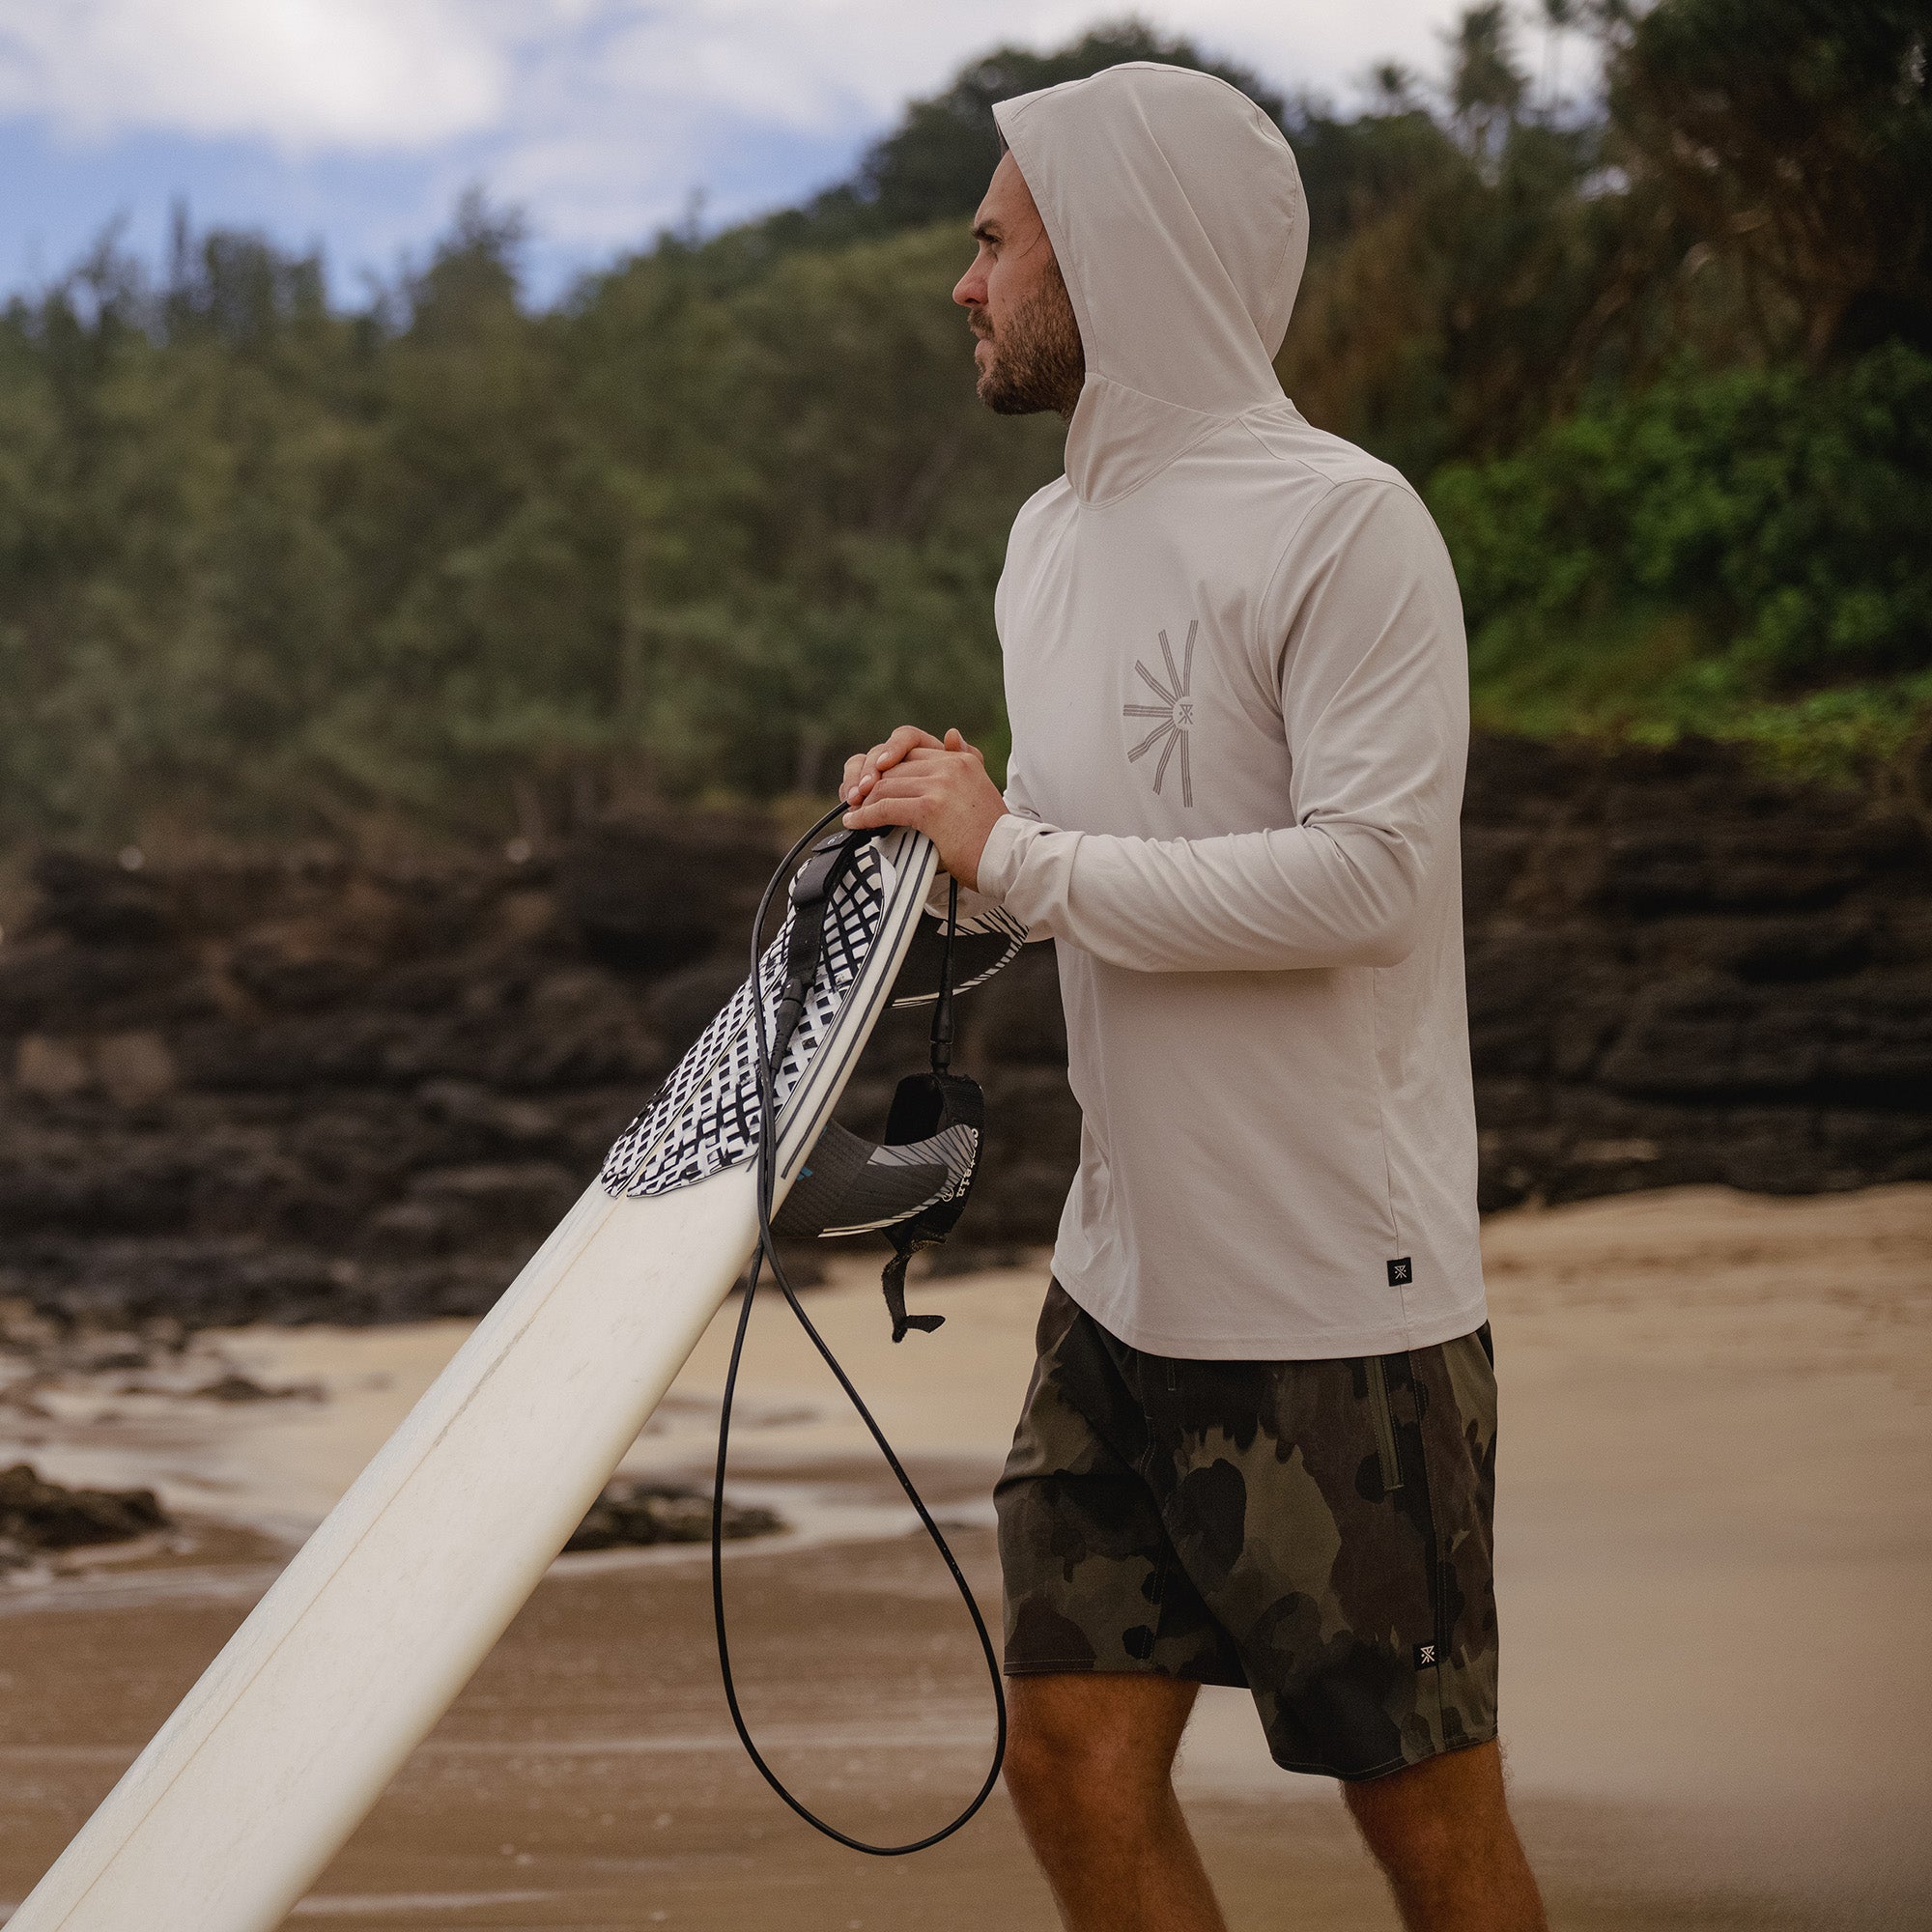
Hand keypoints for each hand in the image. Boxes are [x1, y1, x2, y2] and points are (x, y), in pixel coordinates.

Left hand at [840, 727, 1006, 891]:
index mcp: (962, 758)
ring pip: (885, 785)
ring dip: (863, 801)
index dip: (886, 766)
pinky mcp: (930, 808)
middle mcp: (951, 765)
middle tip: (854, 799)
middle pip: (894, 767)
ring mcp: (941, 785)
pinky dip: (865, 816)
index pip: (910, 750)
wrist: (1007, 857)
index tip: (872, 781)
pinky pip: (885, 807)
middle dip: (869, 783)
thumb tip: (950, 733)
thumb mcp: (980, 786)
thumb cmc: (990, 831)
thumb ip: (965, 759)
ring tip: (853, 812)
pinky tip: (856, 822)